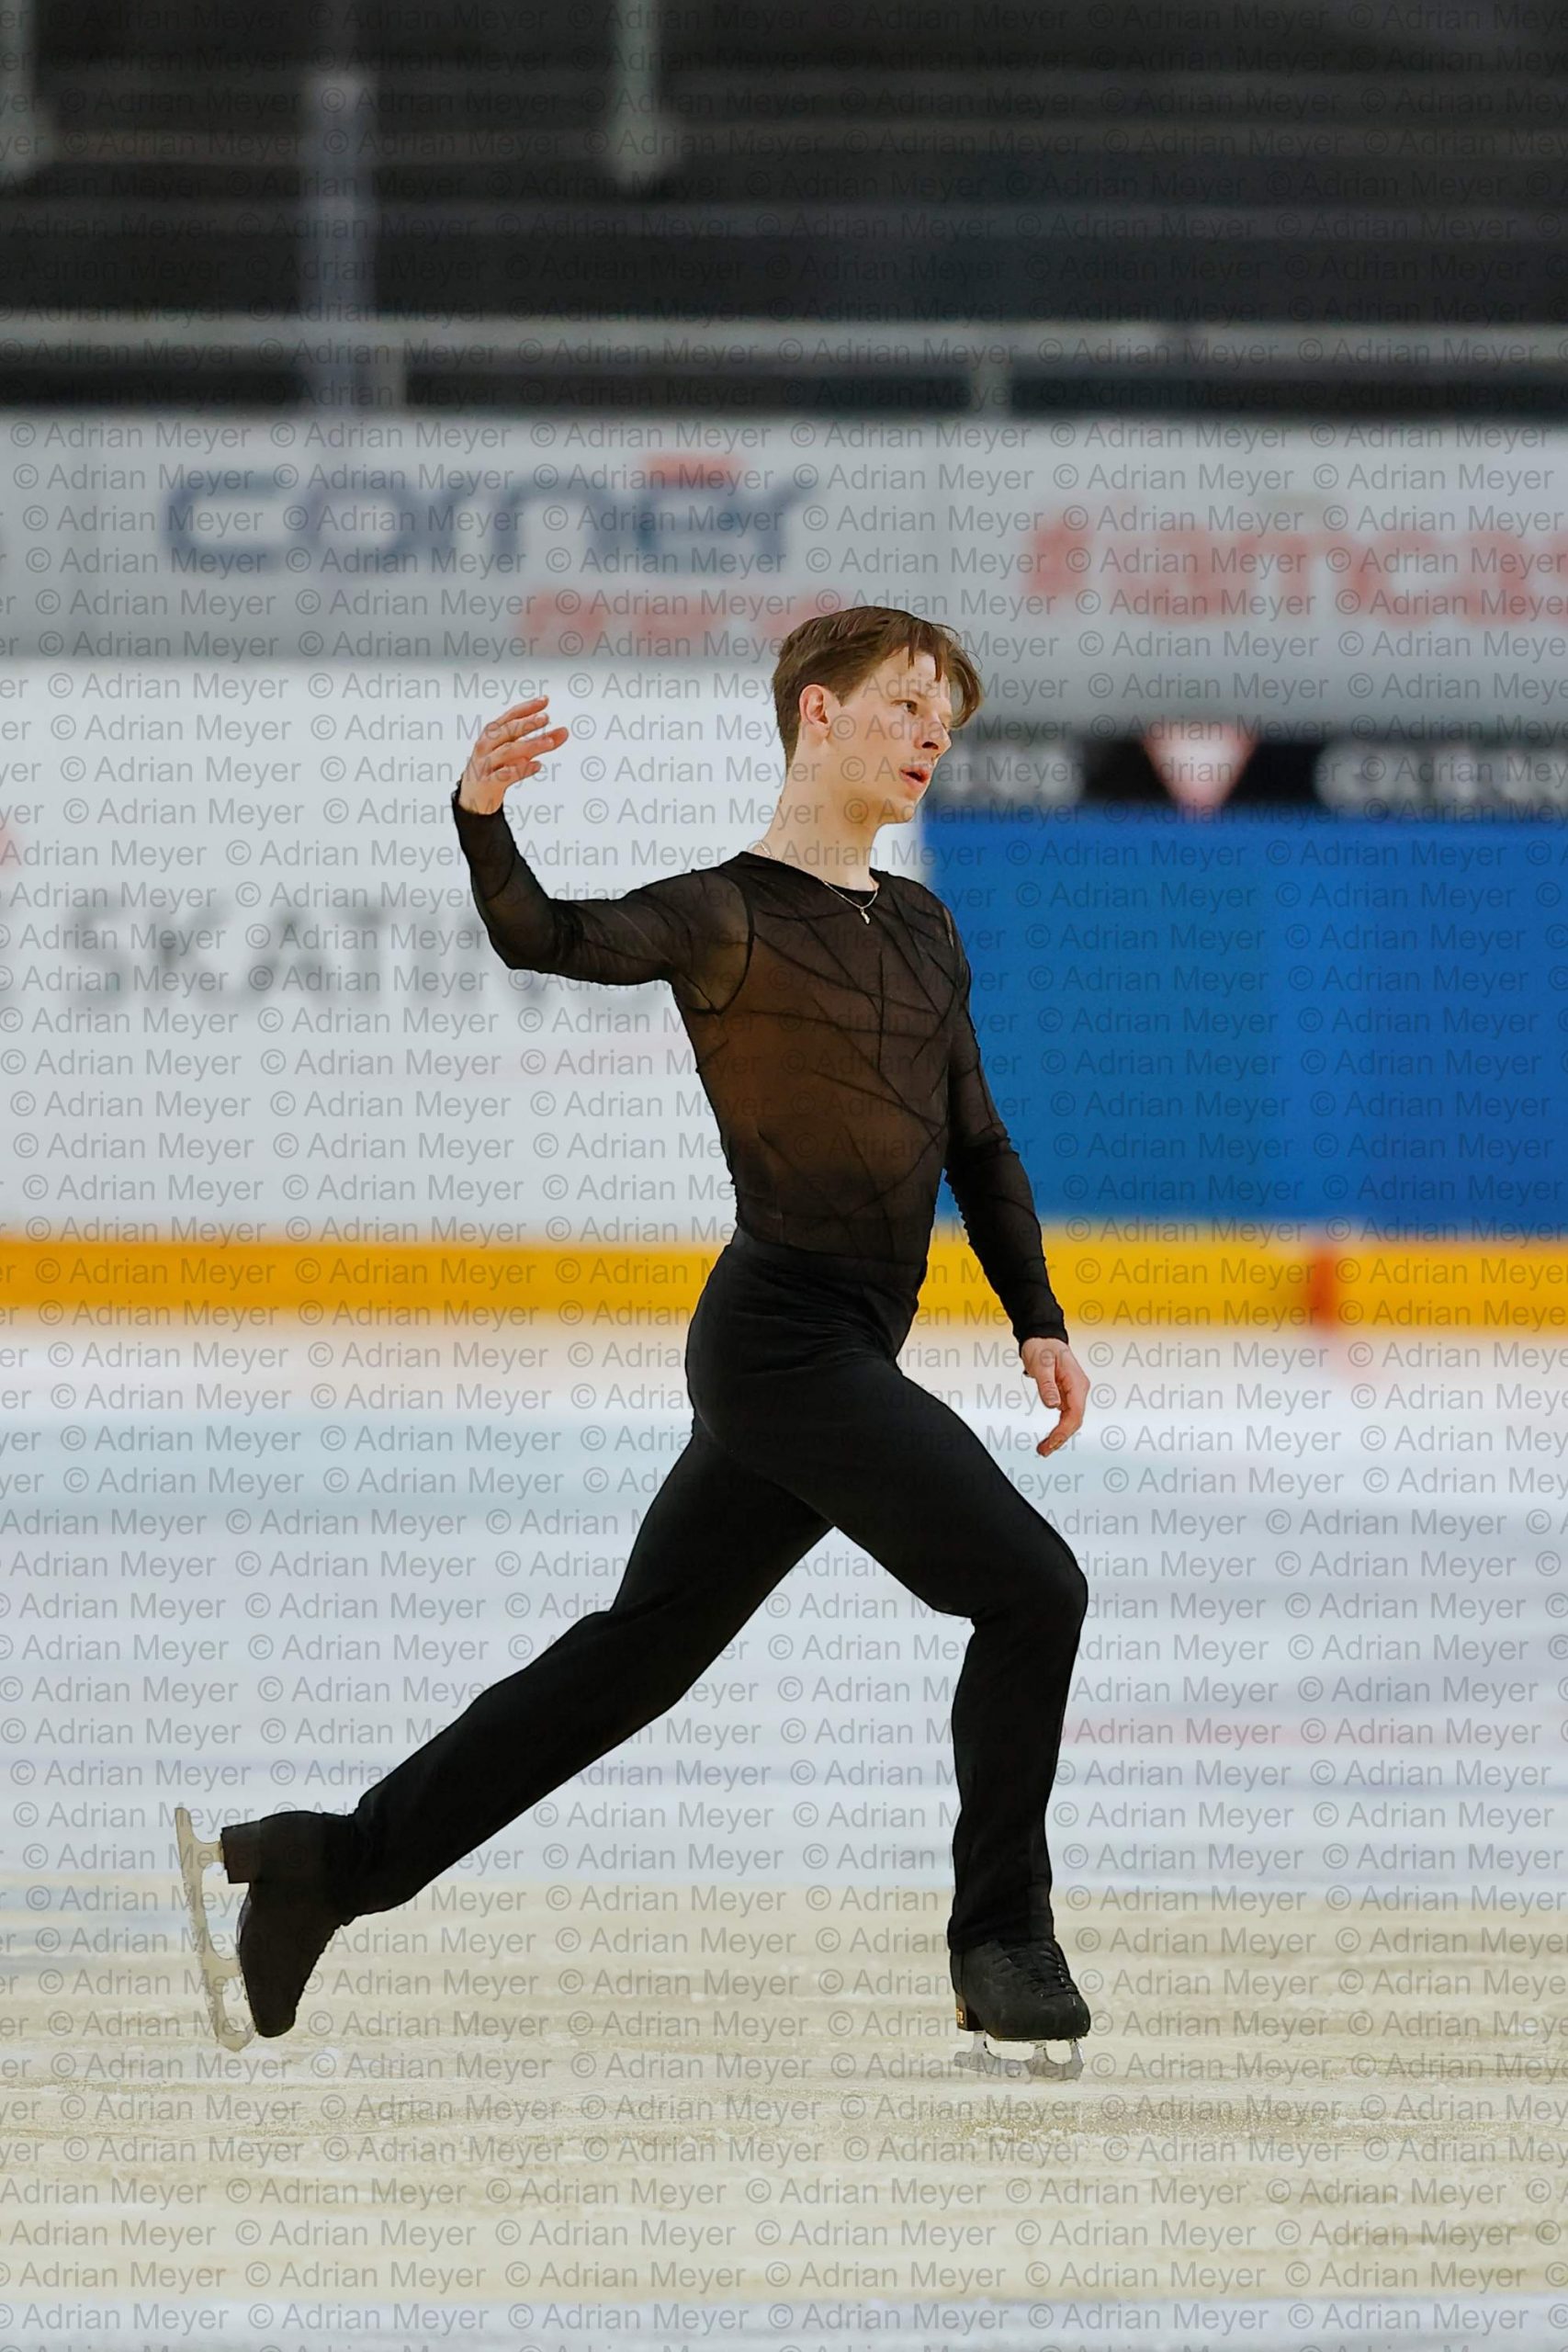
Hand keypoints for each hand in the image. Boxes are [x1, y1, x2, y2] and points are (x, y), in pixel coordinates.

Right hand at [457, 696, 570, 814]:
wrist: (474, 797)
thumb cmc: (495, 769)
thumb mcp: (517, 753)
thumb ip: (540, 742)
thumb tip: (564, 732)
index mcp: (492, 734)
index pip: (509, 716)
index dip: (527, 708)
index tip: (545, 701)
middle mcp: (486, 746)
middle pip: (506, 731)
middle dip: (526, 723)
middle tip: (545, 718)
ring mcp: (485, 765)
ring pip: (507, 752)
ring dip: (529, 745)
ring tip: (549, 742)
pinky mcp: (487, 784)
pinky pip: (505, 775)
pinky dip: (522, 769)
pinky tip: (537, 765)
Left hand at [1020, 1335, 1086, 1457]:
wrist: (1043, 1337)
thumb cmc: (1043, 1346)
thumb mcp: (1041, 1365)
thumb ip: (1047, 1386)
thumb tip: (1053, 1404)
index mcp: (1077, 1383)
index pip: (1074, 1414)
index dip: (1063, 1431)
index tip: (1051, 1442)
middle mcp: (1078, 1388)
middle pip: (1075, 1420)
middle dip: (1061, 1438)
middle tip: (1045, 1450)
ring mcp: (1073, 1391)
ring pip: (1071, 1419)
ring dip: (1060, 1434)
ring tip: (1046, 1447)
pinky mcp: (1067, 1393)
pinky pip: (1066, 1414)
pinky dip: (1059, 1426)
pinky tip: (1050, 1435)